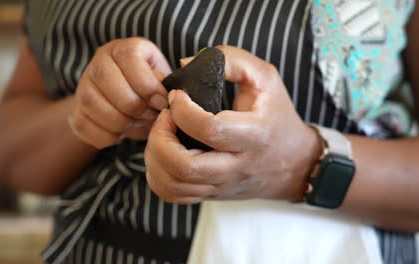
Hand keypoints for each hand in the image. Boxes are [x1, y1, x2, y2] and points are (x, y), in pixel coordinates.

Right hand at [69, 38, 171, 148]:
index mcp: (124, 49)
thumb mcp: (165, 81)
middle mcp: (99, 61)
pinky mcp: (76, 110)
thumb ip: (167, 85)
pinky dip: (105, 135)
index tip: (162, 103)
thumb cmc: (153, 92)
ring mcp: (83, 86)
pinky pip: (82, 125)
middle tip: (149, 117)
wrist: (131, 107)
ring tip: (136, 124)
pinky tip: (120, 134)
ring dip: (119, 121)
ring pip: (90, 102)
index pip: (128, 56)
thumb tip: (169, 97)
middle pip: (104, 77)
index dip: (146, 84)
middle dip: (132, 105)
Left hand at [144, 46, 321, 203]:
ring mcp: (222, 185)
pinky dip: (157, 175)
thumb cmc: (276, 115)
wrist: (295, 164)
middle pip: (184, 166)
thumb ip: (231, 60)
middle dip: (160, 137)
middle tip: (165, 117)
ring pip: (173, 184)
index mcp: (254, 135)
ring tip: (161, 134)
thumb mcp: (265, 78)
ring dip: (155, 156)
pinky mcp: (211, 194)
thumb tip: (184, 64)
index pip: (210, 129)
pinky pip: (173, 195)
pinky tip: (163, 154)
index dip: (183, 110)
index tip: (178, 96)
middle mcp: (237, 167)